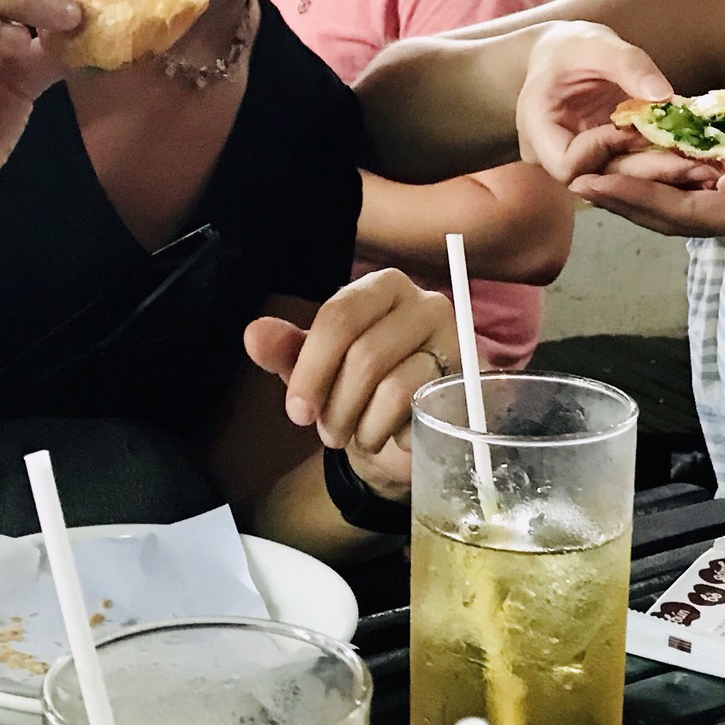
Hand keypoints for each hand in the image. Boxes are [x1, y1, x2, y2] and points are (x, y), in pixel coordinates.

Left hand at [243, 270, 454, 503]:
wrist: (404, 433)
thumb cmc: (360, 391)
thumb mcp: (317, 370)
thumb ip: (286, 351)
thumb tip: (254, 334)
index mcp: (383, 287)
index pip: (340, 315)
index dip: (311, 368)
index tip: (297, 411)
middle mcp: (426, 304)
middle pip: (364, 354)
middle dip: (335, 405)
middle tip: (326, 432)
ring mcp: (456, 343)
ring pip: (392, 387)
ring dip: (361, 426)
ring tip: (354, 437)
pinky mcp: (470, 385)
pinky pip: (421, 414)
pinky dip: (393, 434)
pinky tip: (389, 437)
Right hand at [514, 21, 680, 183]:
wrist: (563, 55)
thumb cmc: (570, 46)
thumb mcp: (595, 44)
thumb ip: (627, 65)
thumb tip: (664, 96)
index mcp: (538, 130)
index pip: (568, 165)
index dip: (602, 150)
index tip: (634, 126)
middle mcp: (557, 156)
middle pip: (601, 179)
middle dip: (648, 171)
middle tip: (695, 165)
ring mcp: (583, 162)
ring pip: (622, 181)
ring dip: (661, 173)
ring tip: (703, 166)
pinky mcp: (606, 161)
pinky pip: (633, 170)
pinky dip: (662, 163)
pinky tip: (695, 158)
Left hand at [573, 132, 724, 259]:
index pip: (672, 210)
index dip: (629, 198)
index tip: (589, 184)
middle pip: (659, 202)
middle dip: (615, 189)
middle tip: (566, 167)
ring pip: (673, 185)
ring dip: (633, 172)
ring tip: (590, 151)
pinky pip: (698, 165)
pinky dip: (666, 154)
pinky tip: (643, 136)